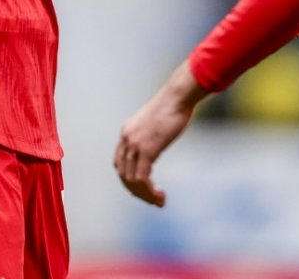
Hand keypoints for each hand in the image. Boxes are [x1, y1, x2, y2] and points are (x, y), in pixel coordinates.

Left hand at [114, 61, 207, 206]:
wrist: (178, 96)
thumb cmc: (174, 106)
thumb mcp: (156, 122)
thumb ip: (151, 135)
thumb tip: (157, 143)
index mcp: (126, 132)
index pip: (120, 163)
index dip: (130, 179)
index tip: (145, 188)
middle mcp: (126, 139)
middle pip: (123, 175)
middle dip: (138, 192)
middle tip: (154, 200)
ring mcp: (135, 144)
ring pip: (131, 180)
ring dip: (145, 195)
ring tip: (159, 201)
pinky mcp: (147, 149)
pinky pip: (142, 178)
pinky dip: (149, 191)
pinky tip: (160, 195)